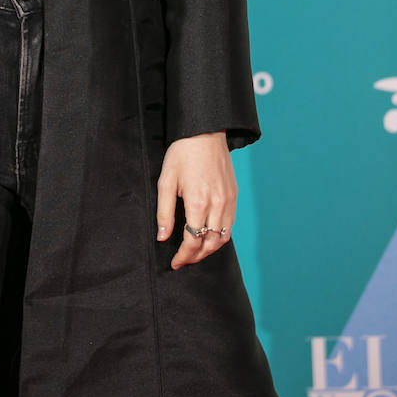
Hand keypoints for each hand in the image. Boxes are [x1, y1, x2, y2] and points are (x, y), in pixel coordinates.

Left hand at [155, 132, 235, 269]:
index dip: (183, 256)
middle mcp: (217, 205)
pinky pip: (229, 225)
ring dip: (209, 249)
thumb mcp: (166, 180)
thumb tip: (163, 237)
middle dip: (196, 257)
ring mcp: (228, 201)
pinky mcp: (233, 196)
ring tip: (195, 252)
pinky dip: (220, 236)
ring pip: (223, 238)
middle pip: (210, 244)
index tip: (174, 262)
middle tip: (183, 261)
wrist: (205, 133)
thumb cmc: (182, 154)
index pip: (193, 241)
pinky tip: (208, 236)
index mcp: (198, 202)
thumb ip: (164, 212)